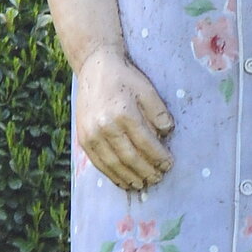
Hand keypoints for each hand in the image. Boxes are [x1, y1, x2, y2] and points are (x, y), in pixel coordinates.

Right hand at [75, 45, 173, 189]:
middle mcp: (105, 126)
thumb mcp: (147, 89)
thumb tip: (167, 134)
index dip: (159, 157)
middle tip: (158, 178)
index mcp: (123, 113)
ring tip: (143, 184)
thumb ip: (158, 112)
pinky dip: (112, 175)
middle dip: (146, 171)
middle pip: (129, 157)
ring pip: (113, 164)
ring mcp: (91, 134)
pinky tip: (123, 180)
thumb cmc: (124, 78)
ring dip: (130, 177)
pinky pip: (98, 163)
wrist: (94, 68)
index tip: (169, 164)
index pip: (145, 143)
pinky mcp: (83, 139)